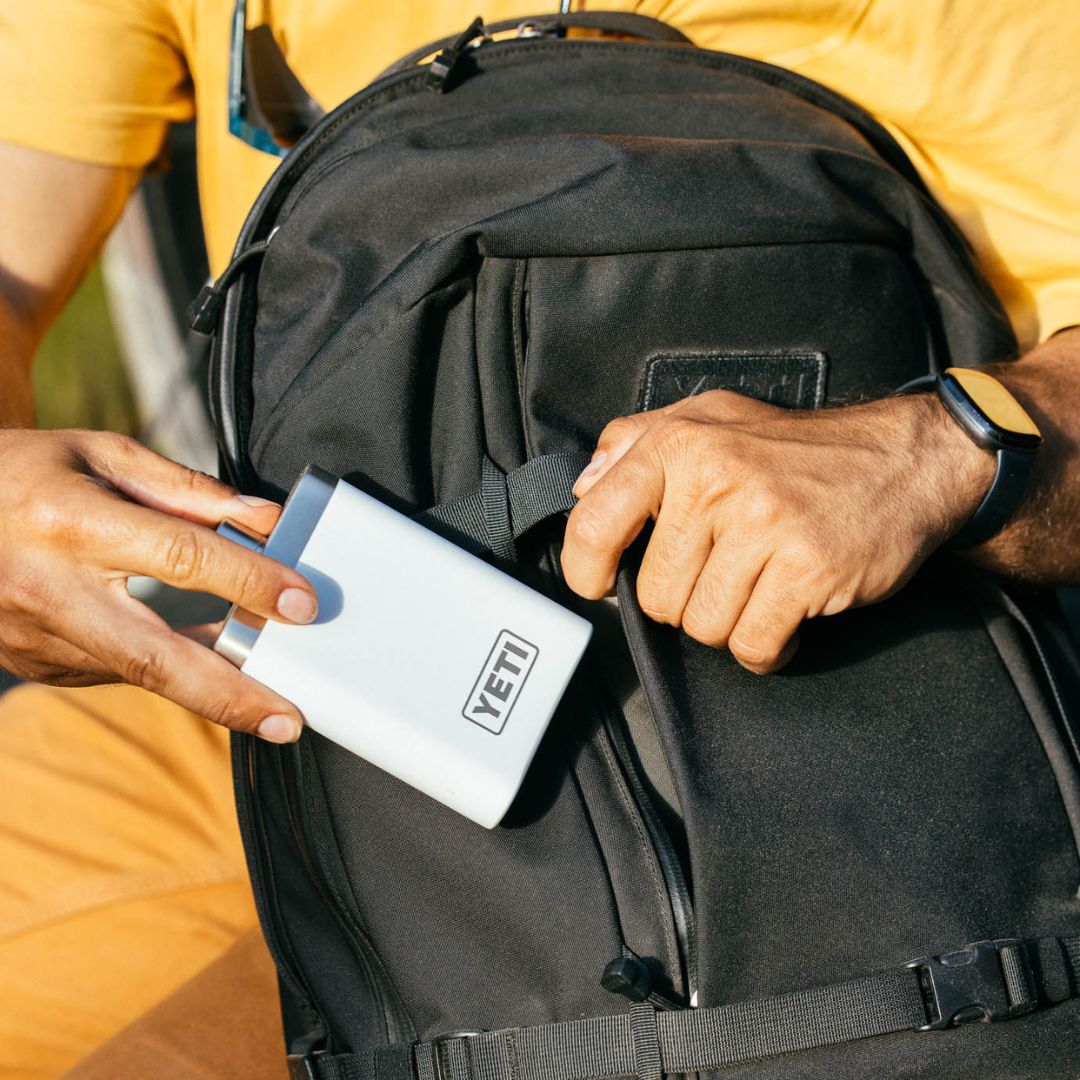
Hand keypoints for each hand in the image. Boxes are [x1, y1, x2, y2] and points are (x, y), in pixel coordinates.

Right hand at [0, 429, 317, 740]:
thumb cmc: (25, 473)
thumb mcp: (103, 456)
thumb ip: (189, 491)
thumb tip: (266, 520)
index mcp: (71, 524)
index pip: (181, 559)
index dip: (249, 583)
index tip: (303, 604)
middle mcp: (49, 591)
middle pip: (157, 659)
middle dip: (232, 696)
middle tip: (290, 719)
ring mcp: (35, 639)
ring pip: (142, 675)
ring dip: (211, 686)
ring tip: (269, 697)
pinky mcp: (36, 664)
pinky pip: (118, 672)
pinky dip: (168, 669)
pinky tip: (208, 664)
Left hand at [562, 389, 993, 673]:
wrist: (905, 460)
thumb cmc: (799, 449)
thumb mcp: (711, 417)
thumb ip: (636, 443)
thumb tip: (583, 487)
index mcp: (679, 444)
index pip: (593, 523)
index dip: (586, 569)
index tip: (602, 584)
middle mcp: (715, 480)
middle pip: (654, 595)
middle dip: (684, 600)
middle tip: (724, 573)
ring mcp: (762, 525)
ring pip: (701, 626)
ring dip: (728, 623)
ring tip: (757, 585)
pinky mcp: (805, 569)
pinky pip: (753, 646)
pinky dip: (766, 648)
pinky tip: (782, 615)